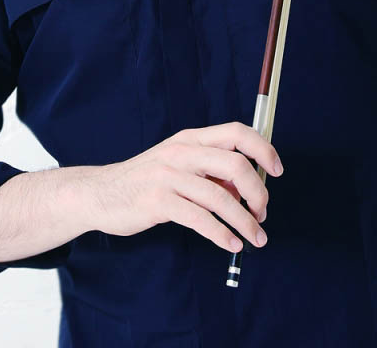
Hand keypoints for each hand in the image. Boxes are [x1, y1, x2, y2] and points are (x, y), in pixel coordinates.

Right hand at [86, 122, 282, 253]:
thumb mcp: (178, 164)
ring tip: (255, 237)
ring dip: (245, 221)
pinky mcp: (158, 202)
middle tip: (262, 212)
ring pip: (221, 197)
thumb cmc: (145, 180)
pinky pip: (200, 219)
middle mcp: (181, 151)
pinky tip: (230, 243)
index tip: (276, 171)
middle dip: (258, 192)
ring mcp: (168, 176)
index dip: (263, 149)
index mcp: (190, 139)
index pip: (236, 133)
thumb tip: (247, 186)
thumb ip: (210, 170)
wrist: (100, 193)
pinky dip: (221, 234)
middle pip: (235, 164)